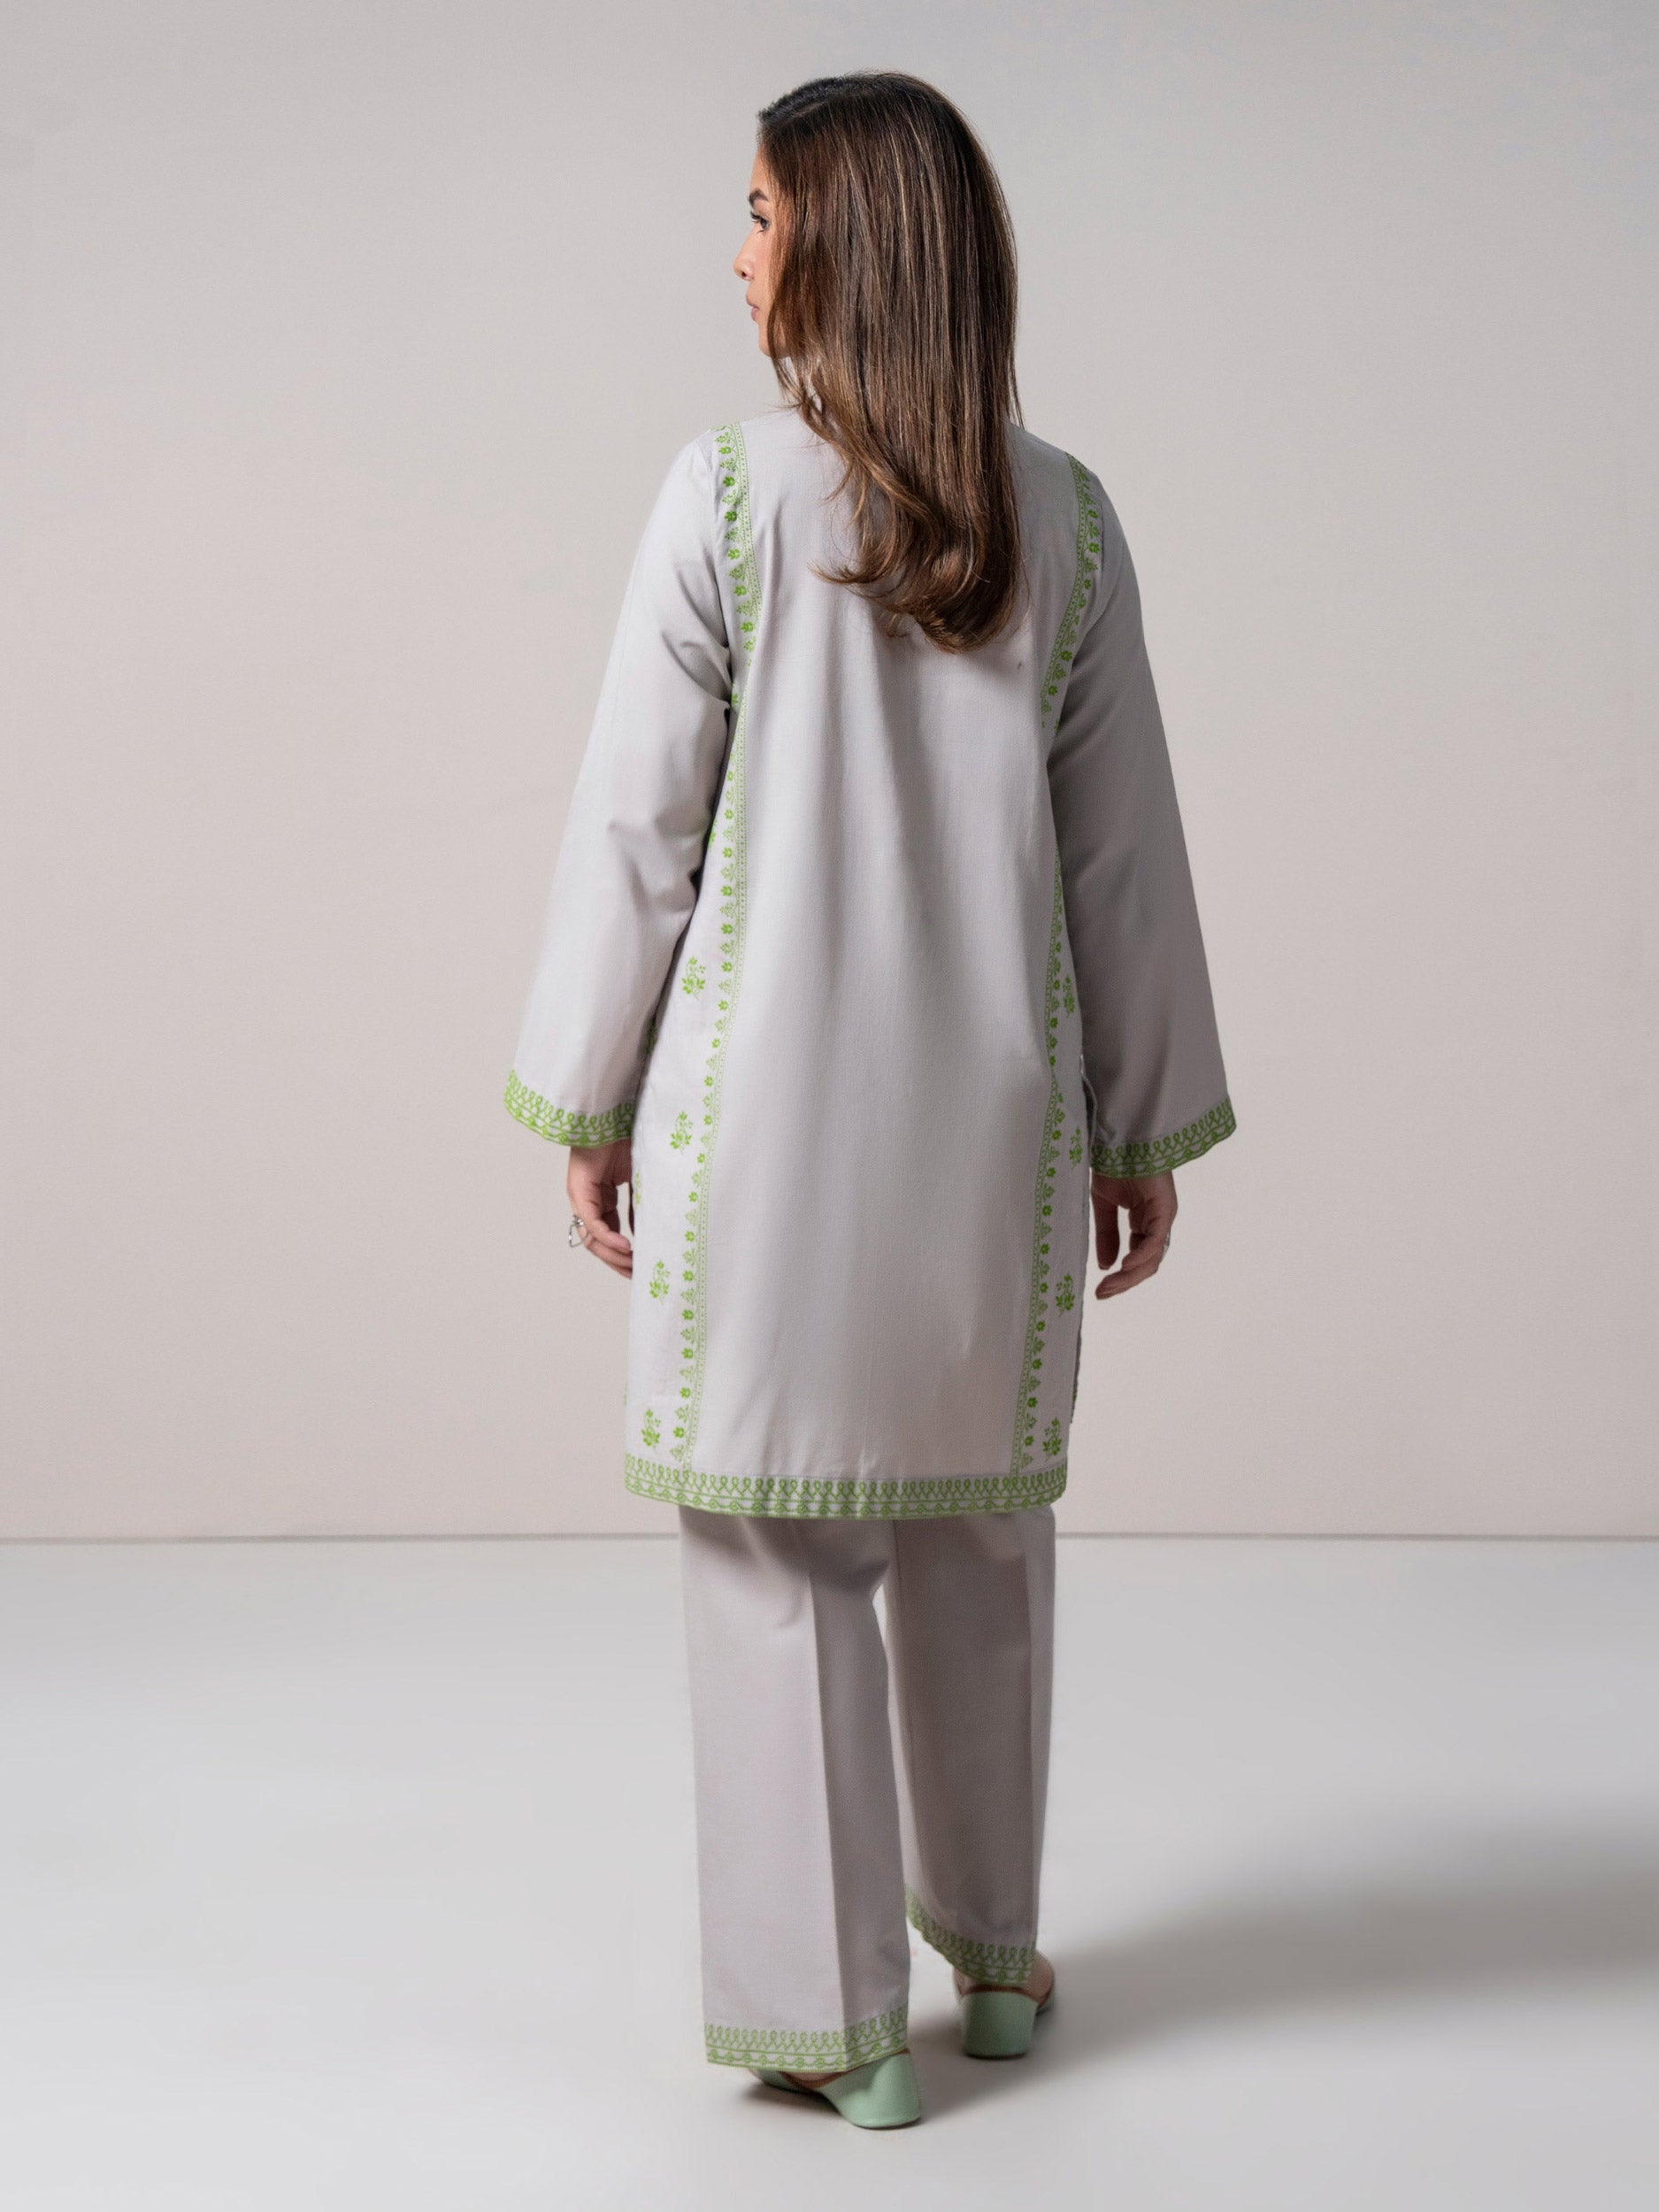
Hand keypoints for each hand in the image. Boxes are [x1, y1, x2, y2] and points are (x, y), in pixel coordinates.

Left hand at [566, 1140, 633, 1276]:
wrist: (612, 1114)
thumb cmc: (624, 1138)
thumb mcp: (637, 1178)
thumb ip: (638, 1205)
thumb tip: (643, 1231)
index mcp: (599, 1199)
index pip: (607, 1235)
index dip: (622, 1253)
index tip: (640, 1265)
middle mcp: (586, 1201)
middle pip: (597, 1243)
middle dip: (617, 1262)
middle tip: (636, 1274)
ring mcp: (580, 1197)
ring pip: (591, 1238)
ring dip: (612, 1255)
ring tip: (632, 1266)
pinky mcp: (579, 1191)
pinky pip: (591, 1223)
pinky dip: (608, 1237)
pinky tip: (625, 1247)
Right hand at [1091, 1171, 1175, 1298]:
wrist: (1120, 1139)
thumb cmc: (1115, 1165)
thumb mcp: (1104, 1205)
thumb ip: (1107, 1235)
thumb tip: (1106, 1265)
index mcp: (1144, 1222)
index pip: (1138, 1257)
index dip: (1122, 1277)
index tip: (1101, 1291)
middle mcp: (1157, 1223)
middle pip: (1147, 1263)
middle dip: (1125, 1283)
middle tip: (1103, 1294)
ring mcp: (1162, 1217)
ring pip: (1152, 1257)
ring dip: (1131, 1276)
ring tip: (1109, 1286)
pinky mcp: (1164, 1209)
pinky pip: (1154, 1240)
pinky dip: (1141, 1256)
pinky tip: (1125, 1266)